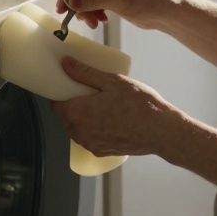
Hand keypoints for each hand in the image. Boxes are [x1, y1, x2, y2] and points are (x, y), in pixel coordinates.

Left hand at [50, 57, 186, 157]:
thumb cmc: (140, 106)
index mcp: (78, 113)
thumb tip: (66, 64)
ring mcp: (90, 144)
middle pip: (66, 116)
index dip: (60, 93)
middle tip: (89, 93)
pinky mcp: (101, 152)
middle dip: (72, 104)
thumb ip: (85, 73)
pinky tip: (109, 120)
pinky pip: (89, 138)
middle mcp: (80, 132)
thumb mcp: (113, 81)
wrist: (161, 131)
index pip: (55, 104)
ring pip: (77, 128)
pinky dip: (93, 129)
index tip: (69, 86)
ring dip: (83, 118)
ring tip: (101, 105)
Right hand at [55, 0, 179, 30]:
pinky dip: (92, 11)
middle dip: (78, 2)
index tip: (63, 6)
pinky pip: (92, 0)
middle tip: (76, 18)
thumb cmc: (152, 0)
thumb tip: (70, 0)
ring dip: (85, 9)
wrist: (167, 12)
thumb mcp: (120, 0)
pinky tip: (100, 19)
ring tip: (93, 22)